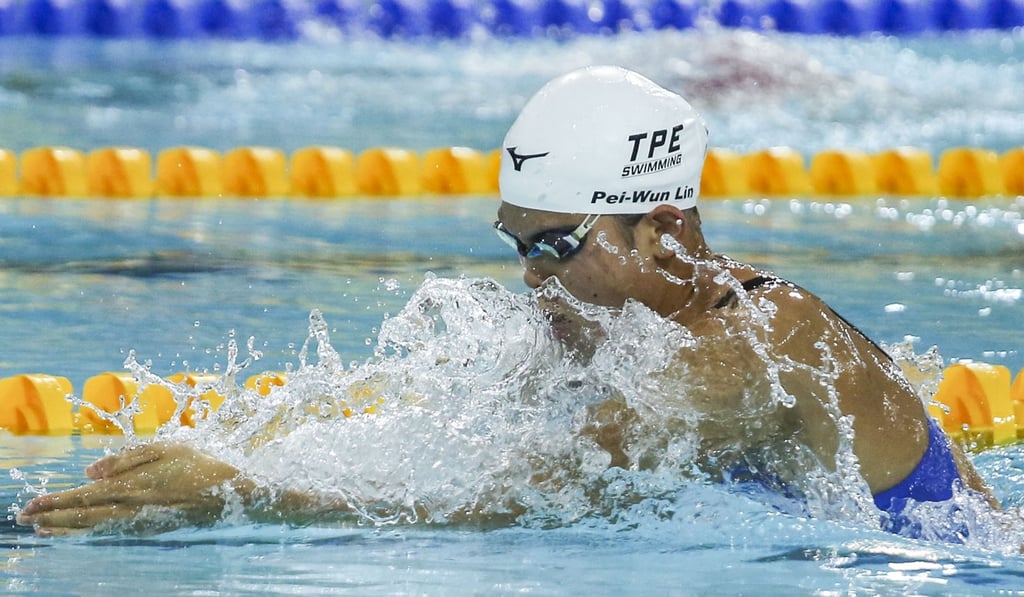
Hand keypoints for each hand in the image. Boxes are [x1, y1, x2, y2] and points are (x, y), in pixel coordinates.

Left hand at [16, 442, 253, 535]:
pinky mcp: (149, 529)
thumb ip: (127, 457)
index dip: (56, 501)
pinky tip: (79, 531)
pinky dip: (88, 532)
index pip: (85, 495)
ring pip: (94, 527)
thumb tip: (91, 470)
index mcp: (134, 486)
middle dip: (52, 516)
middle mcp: (132, 509)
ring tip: (43, 529)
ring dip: (65, 528)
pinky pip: (110, 532)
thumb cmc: (200, 465)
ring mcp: (140, 523)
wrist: (230, 496)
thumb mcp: (166, 448)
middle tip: (25, 518)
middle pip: (83, 516)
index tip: (32, 503)